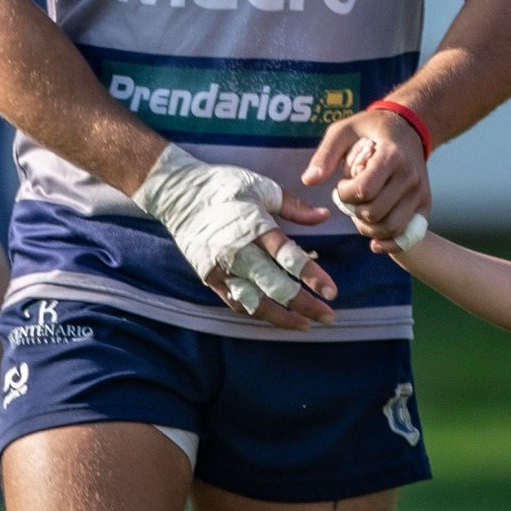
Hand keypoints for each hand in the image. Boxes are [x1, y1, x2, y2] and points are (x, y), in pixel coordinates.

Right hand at [133, 146, 336, 329]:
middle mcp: (239, 252)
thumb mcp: (262, 186)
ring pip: (255, 301)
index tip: (332, 291)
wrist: (178, 193)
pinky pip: (235, 301)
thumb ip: (294, 206)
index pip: (288, 257)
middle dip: (305, 304)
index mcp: (255, 226)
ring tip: (304, 325)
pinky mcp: (209, 276)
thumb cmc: (223, 185)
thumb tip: (323, 216)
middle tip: (328, 317)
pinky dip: (256, 311)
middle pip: (276, 286)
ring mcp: (222, 267)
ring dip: (282, 317)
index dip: (312, 276)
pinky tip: (274, 316)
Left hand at [302, 109, 429, 244]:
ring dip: (368, 228)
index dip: (345, 193)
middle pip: (375, 212)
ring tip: (361, 212)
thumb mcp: (344, 130)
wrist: (408, 129)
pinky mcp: (425, 204)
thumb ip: (325, 154)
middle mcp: (410, 176)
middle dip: (354, 210)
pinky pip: (407, 235)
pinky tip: (374, 241)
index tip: (342, 184)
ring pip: (391, 228)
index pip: (364, 190)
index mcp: (391, 155)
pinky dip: (389, 243)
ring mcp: (420, 192)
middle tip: (351, 198)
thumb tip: (308, 181)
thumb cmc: (371, 130)